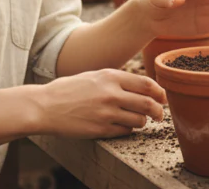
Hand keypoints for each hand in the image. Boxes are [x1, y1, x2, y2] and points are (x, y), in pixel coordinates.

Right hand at [35, 68, 165, 137]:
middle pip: (148, 103)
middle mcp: (111, 94)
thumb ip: (116, 80)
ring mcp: (107, 113)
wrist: (46, 106)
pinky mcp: (101, 130)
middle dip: (158, 111)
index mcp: (110, 76)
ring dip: (142, 121)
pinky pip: (125, 132)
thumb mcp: (94, 76)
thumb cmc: (69, 89)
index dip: (159, 92)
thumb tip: (140, 87)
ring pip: (139, 120)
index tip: (162, 98)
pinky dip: (128, 130)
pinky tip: (122, 126)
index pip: (146, 84)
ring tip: (137, 120)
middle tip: (159, 115)